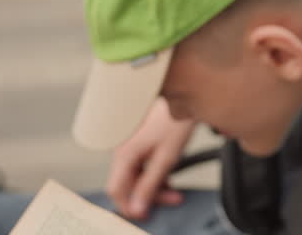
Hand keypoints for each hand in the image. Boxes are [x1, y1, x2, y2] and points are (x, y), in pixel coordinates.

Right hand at [105, 98, 196, 220]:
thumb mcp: (166, 157)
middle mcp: (121, 147)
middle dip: (150, 194)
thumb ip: (150, 185)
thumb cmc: (175, 119)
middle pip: (129, 182)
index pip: (116, 190)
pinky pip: (141, 160)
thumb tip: (137, 209)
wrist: (184, 88)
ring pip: (137, 172)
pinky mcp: (138, 137)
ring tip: (176, 187)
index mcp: (124, 153)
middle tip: (174, 198)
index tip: (147, 214)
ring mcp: (129, 141)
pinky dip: (155, 170)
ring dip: (155, 183)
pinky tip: (170, 171)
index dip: (130, 205)